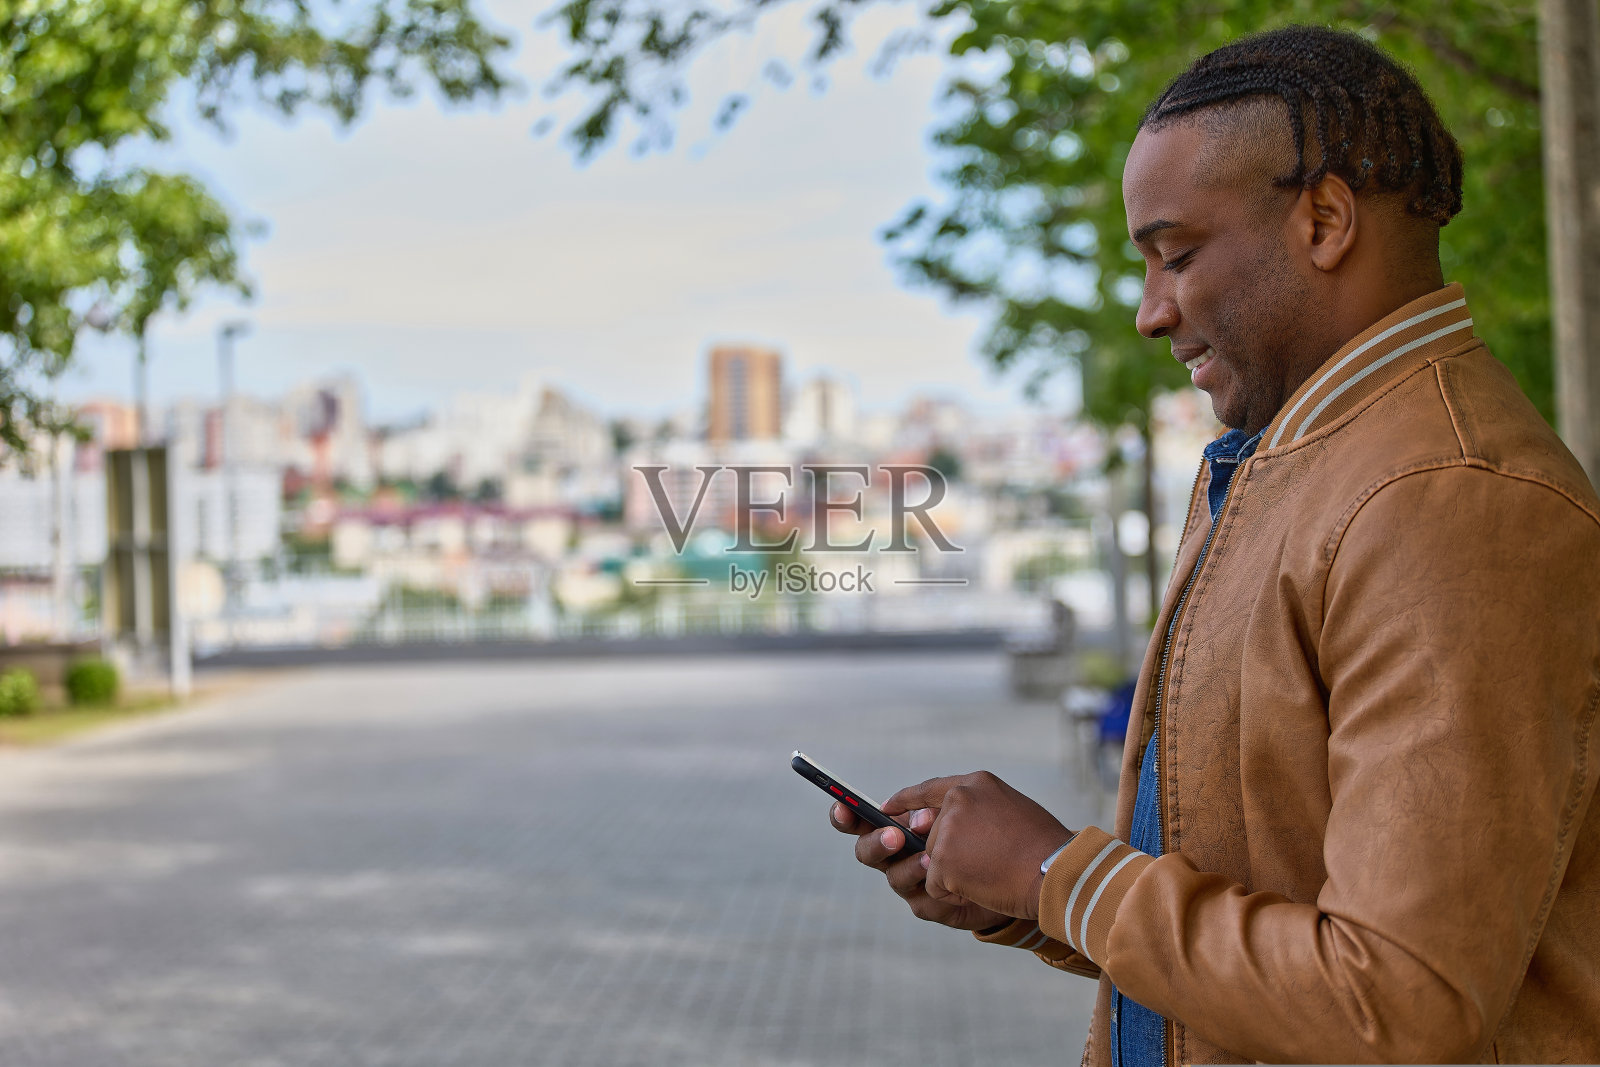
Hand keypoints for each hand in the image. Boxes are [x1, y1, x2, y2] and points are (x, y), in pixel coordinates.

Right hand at [829, 802, 1010, 931]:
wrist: (1014, 868)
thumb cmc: (980, 830)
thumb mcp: (958, 806)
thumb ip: (935, 805)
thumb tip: (918, 818)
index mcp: (896, 824)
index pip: (861, 819)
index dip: (845, 815)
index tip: (843, 808)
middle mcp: (896, 854)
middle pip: (866, 852)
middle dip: (875, 843)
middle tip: (895, 836)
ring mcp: (910, 882)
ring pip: (893, 877)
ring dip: (910, 866)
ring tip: (929, 859)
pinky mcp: (929, 905)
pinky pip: (922, 900)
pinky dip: (936, 890)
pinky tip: (950, 883)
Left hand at [883, 772, 1072, 922]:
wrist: (1059, 873)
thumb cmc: (1046, 849)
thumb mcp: (1011, 811)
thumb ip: (976, 811)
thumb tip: (938, 823)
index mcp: (976, 784)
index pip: (931, 788)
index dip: (907, 800)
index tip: (888, 808)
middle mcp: (958, 800)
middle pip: (932, 835)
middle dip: (949, 855)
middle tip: (986, 862)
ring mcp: (947, 829)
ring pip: (932, 861)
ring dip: (956, 875)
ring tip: (991, 872)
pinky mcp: (942, 860)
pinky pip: (934, 885)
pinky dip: (955, 894)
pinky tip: (983, 887)